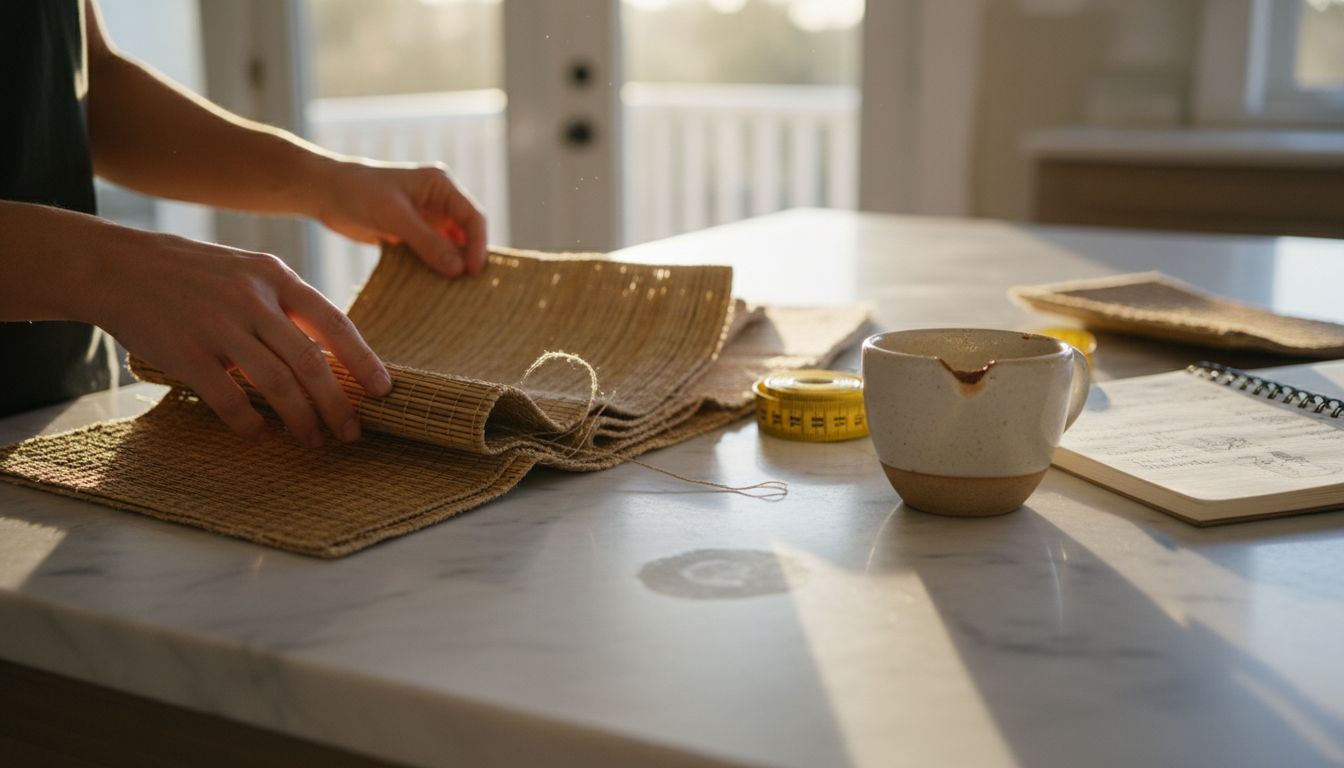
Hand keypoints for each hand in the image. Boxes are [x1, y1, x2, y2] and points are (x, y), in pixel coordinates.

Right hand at [92, 229, 391, 446]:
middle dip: (338, 405)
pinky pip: (229, 400)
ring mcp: (218, 326)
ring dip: (302, 420)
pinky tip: (261, 435)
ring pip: (278, 385)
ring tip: (314, 440)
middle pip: (311, 362)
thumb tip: (331, 354)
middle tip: (351, 433)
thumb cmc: (193, 274)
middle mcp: (252, 300)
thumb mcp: (248, 272)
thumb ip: (287, 306)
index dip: (364, 360)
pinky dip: (250, 424)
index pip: (335, 322)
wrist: (118, 266)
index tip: (383, 390)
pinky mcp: (185, 354)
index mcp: (275, 277)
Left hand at [311, 159, 487, 278]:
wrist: (325, 193)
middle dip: (468, 258)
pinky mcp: (413, 235)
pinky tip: (434, 287)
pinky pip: (432, 255)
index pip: (472, 217)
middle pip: (466, 234)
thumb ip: (427, 242)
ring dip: (452, 267)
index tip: (474, 272)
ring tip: (455, 291)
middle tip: (470, 288)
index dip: (477, 245)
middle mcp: (439, 202)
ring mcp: (427, 219)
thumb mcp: (394, 216)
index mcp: (441, 186)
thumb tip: (458, 269)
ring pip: (451, 247)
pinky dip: (434, 270)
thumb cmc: (359, 192)